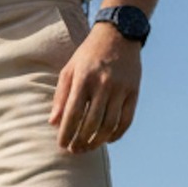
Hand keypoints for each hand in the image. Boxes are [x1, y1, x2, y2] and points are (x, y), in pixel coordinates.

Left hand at [49, 23, 141, 153]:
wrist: (118, 35)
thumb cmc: (88, 54)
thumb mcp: (69, 69)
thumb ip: (61, 96)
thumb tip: (53, 122)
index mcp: (84, 79)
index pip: (73, 113)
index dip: (66, 132)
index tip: (61, 145)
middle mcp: (103, 85)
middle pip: (91, 123)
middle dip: (81, 141)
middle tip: (74, 151)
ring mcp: (121, 89)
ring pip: (109, 125)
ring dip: (97, 141)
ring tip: (88, 148)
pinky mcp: (134, 92)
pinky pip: (126, 120)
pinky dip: (117, 134)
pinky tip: (107, 139)